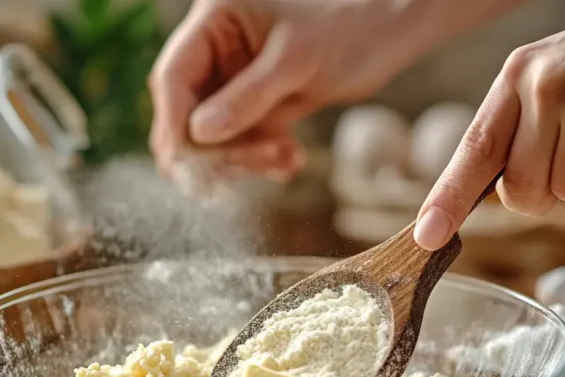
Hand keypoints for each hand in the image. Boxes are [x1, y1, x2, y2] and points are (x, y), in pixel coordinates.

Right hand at [149, 0, 417, 180]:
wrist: (390, 30)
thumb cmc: (350, 26)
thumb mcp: (297, 61)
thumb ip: (247, 98)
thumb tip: (197, 137)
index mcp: (215, 19)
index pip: (173, 76)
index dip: (174, 123)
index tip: (185, 165)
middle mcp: (216, 47)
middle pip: (186, 112)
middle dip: (214, 149)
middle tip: (252, 169)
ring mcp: (234, 77)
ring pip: (213, 135)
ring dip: (243, 159)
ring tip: (285, 160)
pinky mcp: (256, 101)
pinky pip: (241, 141)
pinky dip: (260, 157)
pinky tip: (290, 160)